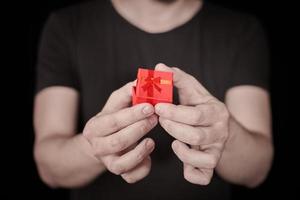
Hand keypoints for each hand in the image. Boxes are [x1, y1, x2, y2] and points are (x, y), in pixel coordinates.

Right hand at [83, 82, 157, 182]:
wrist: (101, 142)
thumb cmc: (112, 120)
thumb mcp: (115, 105)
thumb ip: (126, 94)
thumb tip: (139, 82)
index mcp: (94, 127)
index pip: (112, 121)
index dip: (132, 114)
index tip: (150, 106)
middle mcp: (97, 146)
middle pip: (117, 142)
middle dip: (139, 130)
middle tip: (155, 118)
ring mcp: (107, 162)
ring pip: (121, 164)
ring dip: (140, 152)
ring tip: (152, 140)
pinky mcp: (118, 172)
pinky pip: (130, 177)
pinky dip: (142, 169)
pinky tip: (149, 156)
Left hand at [154, 63, 229, 184]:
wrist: (220, 125)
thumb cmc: (201, 106)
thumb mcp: (193, 90)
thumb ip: (177, 78)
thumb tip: (160, 66)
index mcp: (216, 111)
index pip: (195, 114)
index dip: (174, 112)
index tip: (158, 107)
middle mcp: (220, 132)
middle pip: (196, 136)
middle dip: (173, 128)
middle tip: (160, 120)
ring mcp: (217, 149)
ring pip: (203, 159)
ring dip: (182, 151)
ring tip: (173, 140)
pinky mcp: (211, 163)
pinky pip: (203, 176)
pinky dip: (191, 171)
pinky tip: (182, 154)